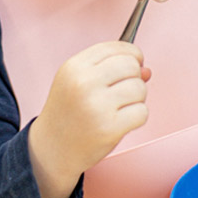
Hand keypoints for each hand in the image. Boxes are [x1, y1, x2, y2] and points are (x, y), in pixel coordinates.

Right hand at [28, 41, 150, 197]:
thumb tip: (147, 70)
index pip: (116, 47)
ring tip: (120, 108)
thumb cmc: (68, 114)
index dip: (132, 54)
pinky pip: (142, 112)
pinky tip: (121, 121)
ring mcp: (97, 106)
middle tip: (123, 91)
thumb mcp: (77, 83)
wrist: (51, 150)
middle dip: (134, 77)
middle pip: (131, 65)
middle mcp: (84, 83)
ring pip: (140, 88)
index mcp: (74, 67)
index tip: (136, 62)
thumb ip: (111, 70)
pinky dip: (137, 117)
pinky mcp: (110, 128)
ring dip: (137, 99)